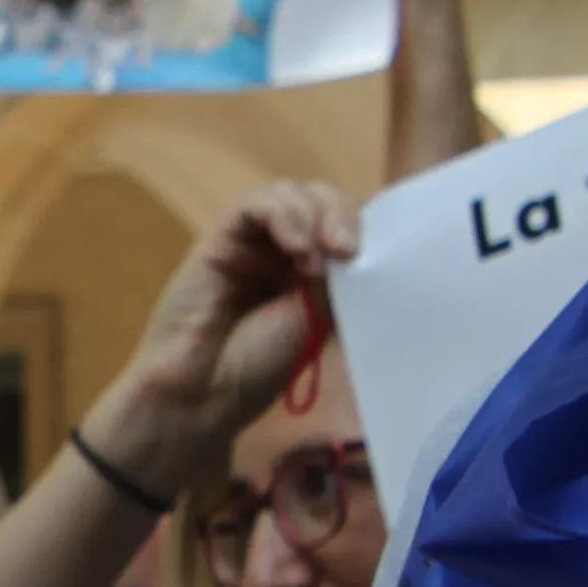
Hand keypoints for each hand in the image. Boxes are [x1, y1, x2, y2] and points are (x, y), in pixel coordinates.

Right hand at [84, 181, 362, 495]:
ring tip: (317, 260)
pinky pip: (255, 204)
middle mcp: (283, 249)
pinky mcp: (222, 237)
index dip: (367, 226)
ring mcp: (252, 241)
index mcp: (313, 271)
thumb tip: (362, 242)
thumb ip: (338, 278)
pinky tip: (296, 246)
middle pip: (324, 200)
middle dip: (344, 217)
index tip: (384, 251)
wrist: (203, 393)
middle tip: (349, 251)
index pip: (347, 223)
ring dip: (315, 216)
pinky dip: (283, 216)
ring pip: (291, 193)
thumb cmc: (258, 368)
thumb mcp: (319, 321)